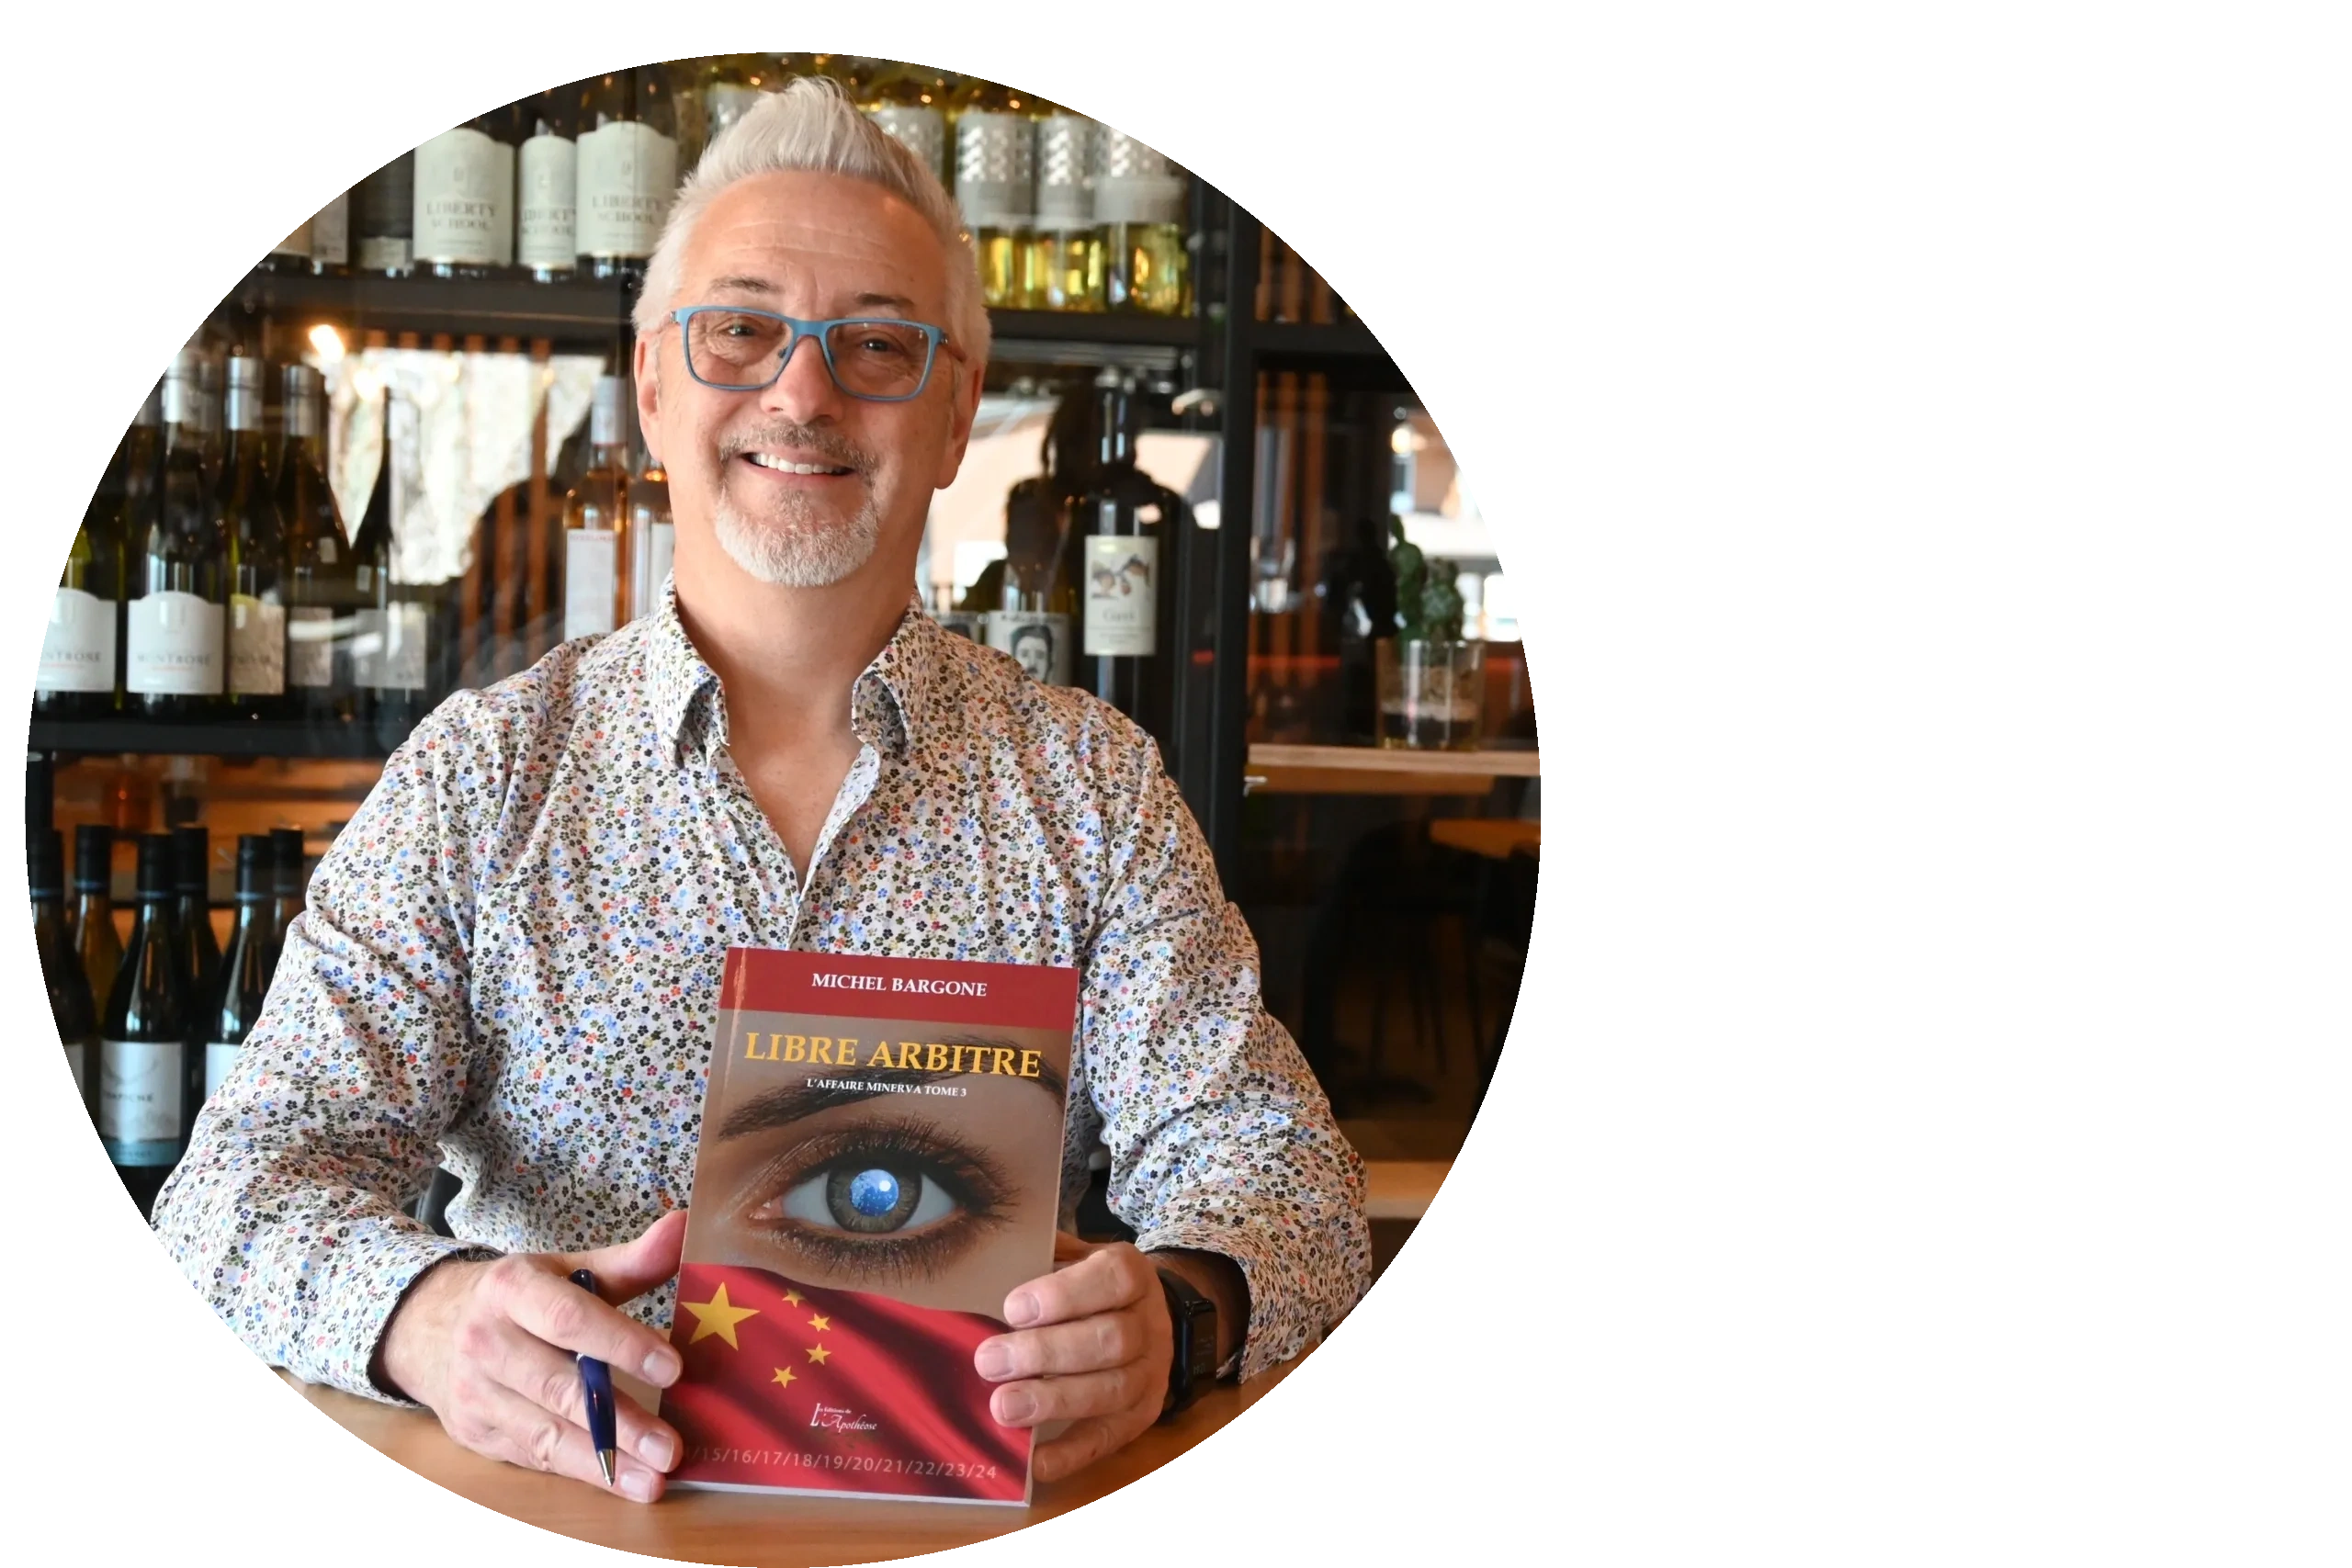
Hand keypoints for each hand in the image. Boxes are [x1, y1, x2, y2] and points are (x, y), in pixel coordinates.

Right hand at [376, 1209, 690, 1502]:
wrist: (426, 1327)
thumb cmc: (517, 1298)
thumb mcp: (564, 1269)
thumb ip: (628, 1261)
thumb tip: (684, 1228)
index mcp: (512, 1289)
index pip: (568, 1318)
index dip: (621, 1343)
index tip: (672, 1368)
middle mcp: (487, 1342)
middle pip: (558, 1387)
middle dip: (618, 1421)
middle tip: (670, 1448)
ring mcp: (475, 1393)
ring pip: (544, 1433)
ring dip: (602, 1462)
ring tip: (652, 1480)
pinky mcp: (475, 1433)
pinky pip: (532, 1456)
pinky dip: (577, 1471)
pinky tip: (618, 1482)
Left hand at [975, 1234, 1170, 1483]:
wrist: (1143, 1319)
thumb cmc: (1088, 1289)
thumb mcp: (1072, 1259)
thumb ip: (1040, 1260)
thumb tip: (983, 1268)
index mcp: (1133, 1276)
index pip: (1112, 1279)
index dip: (1064, 1295)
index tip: (1012, 1309)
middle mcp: (1149, 1325)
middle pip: (1111, 1340)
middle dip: (1045, 1353)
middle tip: (990, 1362)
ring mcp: (1151, 1374)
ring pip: (1113, 1390)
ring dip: (1054, 1401)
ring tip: (1003, 1407)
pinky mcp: (1140, 1417)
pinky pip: (1109, 1439)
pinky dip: (1070, 1453)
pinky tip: (1033, 1458)